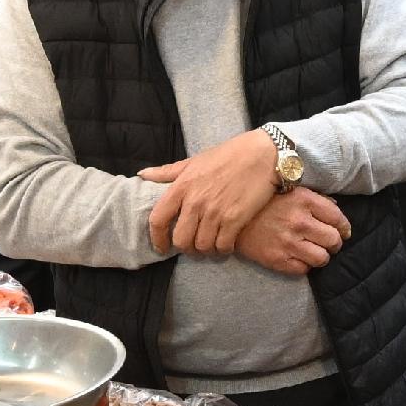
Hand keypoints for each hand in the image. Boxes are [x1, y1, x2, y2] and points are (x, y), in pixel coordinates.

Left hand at [140, 128, 286, 254]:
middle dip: (186, 248)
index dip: (157, 238)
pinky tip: (226, 243)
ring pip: (202, 246)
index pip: (158, 219)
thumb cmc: (228, 155)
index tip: (161, 247)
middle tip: (193, 246)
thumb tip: (142, 175)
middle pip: (181, 240)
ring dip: (206, 250)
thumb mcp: (194, 161)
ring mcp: (215, 212)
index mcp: (182, 187)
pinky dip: (223, 249)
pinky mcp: (235, 220)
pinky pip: (222, 246)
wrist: (262, 155)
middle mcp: (195, 201)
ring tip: (211, 244)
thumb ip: (167, 172)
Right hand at [234, 188, 348, 273]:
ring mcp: (288, 242)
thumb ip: (315, 199)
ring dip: (321, 256)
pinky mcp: (277, 259)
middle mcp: (299, 221)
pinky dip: (303, 265)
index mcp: (305, 200)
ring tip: (313, 251)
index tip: (342, 231)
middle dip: (334, 243)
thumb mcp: (291, 191)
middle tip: (327, 242)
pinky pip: (303, 270)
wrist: (231, 219)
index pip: (338, 219)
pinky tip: (297, 257)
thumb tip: (336, 209)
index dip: (344, 228)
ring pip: (322, 258)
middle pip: (333, 240)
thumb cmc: (264, 203)